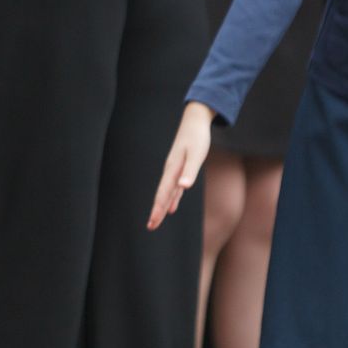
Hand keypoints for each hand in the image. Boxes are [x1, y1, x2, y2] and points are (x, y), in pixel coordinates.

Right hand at [147, 103, 214, 228]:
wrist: (195, 121)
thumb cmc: (197, 137)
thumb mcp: (196, 154)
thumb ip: (189, 171)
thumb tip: (183, 187)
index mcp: (173, 170)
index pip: (163, 194)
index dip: (158, 209)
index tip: (152, 223)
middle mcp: (171, 172)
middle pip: (162, 195)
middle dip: (156, 212)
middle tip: (150, 227)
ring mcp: (175, 170)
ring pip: (167, 193)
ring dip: (162, 206)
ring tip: (157, 220)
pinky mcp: (180, 168)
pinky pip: (174, 188)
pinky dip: (172, 198)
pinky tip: (172, 207)